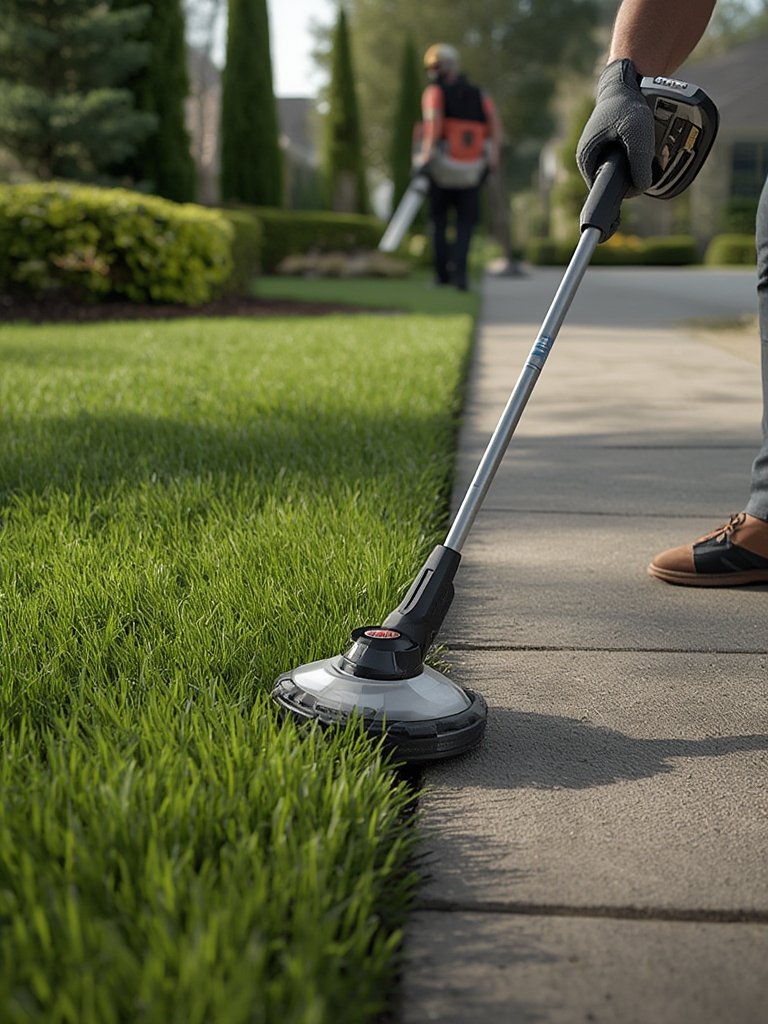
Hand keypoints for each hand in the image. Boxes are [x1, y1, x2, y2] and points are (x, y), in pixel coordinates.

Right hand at [576, 58, 654, 196]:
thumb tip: (641, 187)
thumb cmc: (626, 105)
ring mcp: (601, 154)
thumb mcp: (637, 133)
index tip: (638, 185)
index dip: (622, 191)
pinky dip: (640, 159)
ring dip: (640, 168)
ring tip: (652, 154)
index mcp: (587, 159)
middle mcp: (591, 160)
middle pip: (615, 182)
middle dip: (635, 177)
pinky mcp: (612, 149)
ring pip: (624, 173)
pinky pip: (627, 163)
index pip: (604, 189)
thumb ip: (640, 163)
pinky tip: (650, 150)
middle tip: (652, 164)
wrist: (627, 82)